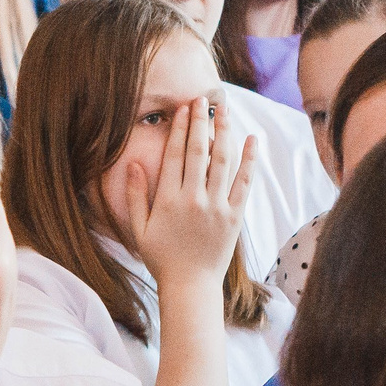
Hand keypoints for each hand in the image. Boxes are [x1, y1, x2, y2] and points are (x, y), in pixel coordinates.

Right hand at [101, 94, 255, 294]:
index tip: (183, 109)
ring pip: (222, 161)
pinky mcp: (235, 217)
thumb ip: (134, 195)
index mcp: (168, 200)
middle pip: (198, 151)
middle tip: (202, 99)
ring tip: (225, 110)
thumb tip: (134, 164)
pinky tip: (252, 139)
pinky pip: (244, 183)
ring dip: (224, 132)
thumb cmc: (162, 259)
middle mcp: (193, 199)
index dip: (180, 129)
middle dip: (200, 122)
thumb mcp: (139, 229)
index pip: (175, 155)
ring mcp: (216, 207)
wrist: (190, 286)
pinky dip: (250, 160)